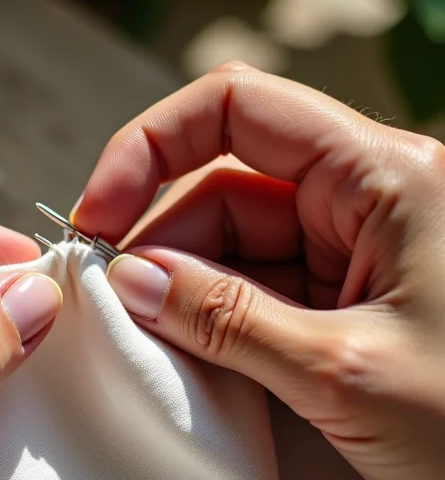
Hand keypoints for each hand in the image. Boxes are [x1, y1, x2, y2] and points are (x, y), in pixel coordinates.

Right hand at [73, 61, 444, 479]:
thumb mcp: (343, 372)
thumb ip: (224, 319)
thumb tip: (126, 279)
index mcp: (382, 175)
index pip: (235, 108)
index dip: (149, 147)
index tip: (97, 216)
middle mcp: (361, 196)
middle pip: (221, 184)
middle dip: (156, 239)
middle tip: (107, 303)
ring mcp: (347, 248)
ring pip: (230, 240)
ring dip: (178, 284)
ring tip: (142, 338)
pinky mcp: (337, 295)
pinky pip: (251, 285)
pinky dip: (208, 315)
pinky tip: (182, 351)